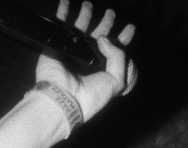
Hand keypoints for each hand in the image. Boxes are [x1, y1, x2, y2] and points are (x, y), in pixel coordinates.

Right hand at [35, 2, 135, 119]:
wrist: (64, 98)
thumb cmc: (90, 95)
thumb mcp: (115, 81)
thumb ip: (118, 57)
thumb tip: (103, 38)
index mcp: (103, 70)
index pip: (116, 51)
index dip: (123, 39)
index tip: (130, 27)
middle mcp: (88, 60)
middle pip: (98, 36)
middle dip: (106, 24)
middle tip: (111, 12)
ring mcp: (73, 52)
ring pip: (80, 28)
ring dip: (85, 15)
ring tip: (88, 3)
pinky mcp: (57, 45)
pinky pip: (60, 24)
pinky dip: (62, 11)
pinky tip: (66, 1)